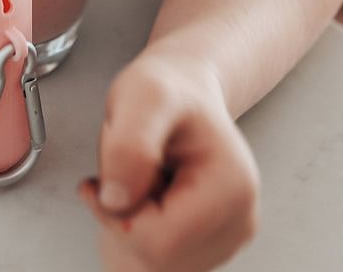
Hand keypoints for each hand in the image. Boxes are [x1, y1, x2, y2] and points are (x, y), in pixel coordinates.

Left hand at [78, 52, 259, 271]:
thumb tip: (116, 201)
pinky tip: (140, 195)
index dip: (116, 218)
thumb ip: (130, 145)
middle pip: (157, 261)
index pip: (159, 245)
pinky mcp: (208, 245)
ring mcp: (226, 238)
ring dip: (127, 225)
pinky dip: (135, 233)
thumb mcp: (141, 97)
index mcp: (232, 189)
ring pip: (152, 265)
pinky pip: (156, 261)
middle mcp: (239, 222)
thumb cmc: (168, 87)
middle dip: (122, 220)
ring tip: (136, 177)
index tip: (103, 179)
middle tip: (122, 170)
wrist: (183, 87)